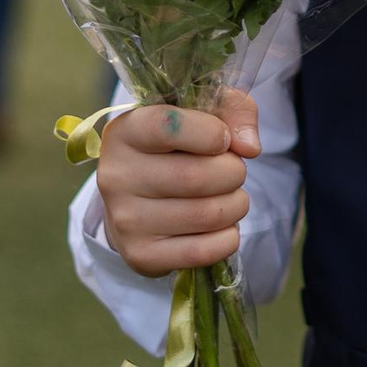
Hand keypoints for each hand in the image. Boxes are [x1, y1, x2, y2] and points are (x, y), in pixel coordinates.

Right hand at [95, 91, 260, 276]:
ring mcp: (126, 219)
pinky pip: (204, 251)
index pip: (168, 125)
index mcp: (126, 131)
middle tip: (233, 171)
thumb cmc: (177, 148)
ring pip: (207, 215)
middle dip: (234, 172)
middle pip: (196, 177)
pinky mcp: (141, 254)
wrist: (138, 200)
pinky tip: (222, 225)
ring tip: (230, 196)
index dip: (211, 133)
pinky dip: (228, 237)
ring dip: (236, 204)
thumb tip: (249, 147)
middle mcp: (117, 175)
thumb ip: (232, 111)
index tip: (223, 139)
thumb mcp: (202, 114)